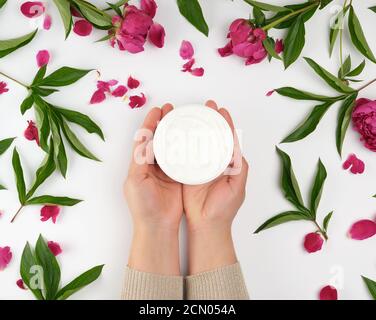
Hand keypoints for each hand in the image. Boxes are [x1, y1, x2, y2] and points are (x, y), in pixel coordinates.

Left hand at [124, 104, 182, 274]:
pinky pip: (182, 157)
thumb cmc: (143, 206)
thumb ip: (140, 159)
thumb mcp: (136, 180)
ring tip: (183, 119)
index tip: (157, 109)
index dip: (150, 122)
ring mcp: (165, 170)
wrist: (157, 226)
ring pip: (171, 145)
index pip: (144, 138)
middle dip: (164, 122)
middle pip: (158, 138)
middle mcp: (152, 165)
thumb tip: (145, 139)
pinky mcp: (178, 176)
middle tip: (172, 109)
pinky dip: (186, 147)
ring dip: (175, 132)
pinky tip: (192, 138)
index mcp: (140, 164)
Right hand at [183, 100, 248, 273]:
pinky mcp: (186, 172)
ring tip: (190, 114)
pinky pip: (183, 154)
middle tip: (205, 106)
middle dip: (209, 119)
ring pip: (197, 142)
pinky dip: (181, 143)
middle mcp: (213, 161)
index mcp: (227, 163)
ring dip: (195, 128)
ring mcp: (199, 166)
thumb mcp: (237, 186)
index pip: (227, 138)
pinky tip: (178, 132)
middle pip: (211, 135)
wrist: (207, 224)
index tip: (220, 109)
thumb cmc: (224, 208)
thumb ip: (240, 167)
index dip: (225, 122)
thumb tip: (237, 147)